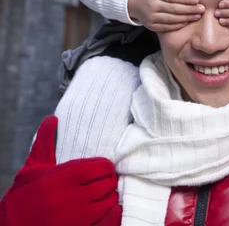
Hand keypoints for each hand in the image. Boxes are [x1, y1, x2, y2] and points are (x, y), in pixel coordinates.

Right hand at [0, 116, 121, 225]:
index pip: (101, 167)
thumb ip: (46, 141)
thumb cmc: (24, 194)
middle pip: (107, 185)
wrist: (12, 225)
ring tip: (106, 194)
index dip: (106, 167)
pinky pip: (105, 223)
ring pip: (108, 204)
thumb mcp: (33, 166)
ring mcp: (77, 218)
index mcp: (65, 177)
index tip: (105, 167)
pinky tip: (107, 211)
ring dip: (110, 198)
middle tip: (107, 180)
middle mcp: (73, 197)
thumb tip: (52, 118)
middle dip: (109, 182)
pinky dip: (110, 216)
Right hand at [128, 0, 204, 31]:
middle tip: (202, 9)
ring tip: (198, 15)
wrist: (129, 3)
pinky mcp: (151, 25)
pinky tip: (187, 21)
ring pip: (172, 19)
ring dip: (186, 18)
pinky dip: (178, 25)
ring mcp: (151, 17)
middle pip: (174, 9)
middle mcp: (151, 6)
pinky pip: (167, 27)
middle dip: (190, 9)